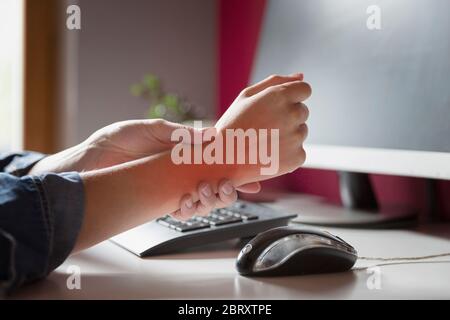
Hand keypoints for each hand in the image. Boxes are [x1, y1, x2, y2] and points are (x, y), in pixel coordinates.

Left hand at [29, 119, 259, 216]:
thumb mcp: (149, 129)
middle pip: (213, 183)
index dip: (235, 168)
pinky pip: (181, 209)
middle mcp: (180, 171)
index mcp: (182, 151)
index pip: (215, 160)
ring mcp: (171, 187)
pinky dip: (188, 209)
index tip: (252, 175)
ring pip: (201, 199)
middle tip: (224, 185)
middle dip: (225, 187)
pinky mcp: (158, 201)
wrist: (88, 162)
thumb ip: (179, 134)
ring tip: (202, 193)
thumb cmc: (116, 141)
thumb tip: (209, 133)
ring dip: (208, 200)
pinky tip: (185, 204)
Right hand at [215, 73, 310, 182]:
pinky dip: (287, 154)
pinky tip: (268, 155)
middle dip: (288, 116)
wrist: (221, 160)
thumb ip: (276, 82)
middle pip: (302, 111)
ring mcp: (296, 137)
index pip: (305, 89)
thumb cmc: (232, 125)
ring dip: (288, 135)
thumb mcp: (247, 96)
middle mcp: (292, 114)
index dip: (291, 97)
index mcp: (281, 95)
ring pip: (301, 132)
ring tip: (263, 142)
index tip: (277, 107)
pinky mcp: (297, 157)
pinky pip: (299, 151)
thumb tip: (301, 76)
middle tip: (263, 127)